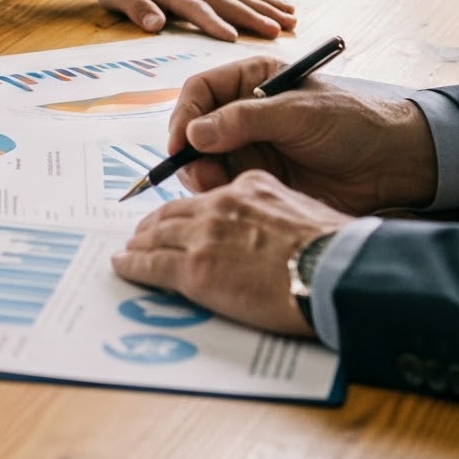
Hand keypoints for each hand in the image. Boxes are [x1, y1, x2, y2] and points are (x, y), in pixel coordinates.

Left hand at [97, 0, 295, 40]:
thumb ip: (137, 9)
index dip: (212, 23)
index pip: (195, 9)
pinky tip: (286, 8)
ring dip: (267, 8)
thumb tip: (154, 25)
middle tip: (277, 32)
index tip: (231, 37)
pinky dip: (265, 0)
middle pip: (227, 2)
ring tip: (292, 22)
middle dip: (252, 17)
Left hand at [112, 170, 343, 335]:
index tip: (181, 219)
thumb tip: (278, 237)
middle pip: (174, 212)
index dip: (189, 210)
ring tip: (130, 249)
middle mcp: (221, 205)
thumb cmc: (335, 250)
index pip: (208, 197)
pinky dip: (132, 264)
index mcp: (250, 187)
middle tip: (143, 233)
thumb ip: (278, 216)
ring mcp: (204, 236)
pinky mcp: (194, 269)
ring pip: (157, 234)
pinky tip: (123, 266)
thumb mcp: (305, 212)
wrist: (334, 270)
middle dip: (155, 224)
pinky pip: (151, 264)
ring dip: (140, 242)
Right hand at [163, 54, 437, 212]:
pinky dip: (220, 192)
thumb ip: (244, 121)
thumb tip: (194, 133)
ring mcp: (252, 146)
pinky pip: (226, 185)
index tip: (180, 144)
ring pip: (206, 160)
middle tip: (200, 175)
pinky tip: (233, 198)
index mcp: (252, 80)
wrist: (393, 163)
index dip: (183, 115)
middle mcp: (245, 111)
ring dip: (203, 174)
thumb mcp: (297, 114)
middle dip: (190, 152)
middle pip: (196, 128)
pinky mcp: (261, 177)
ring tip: (217, 187)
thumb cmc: (352, 122)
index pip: (200, 91)